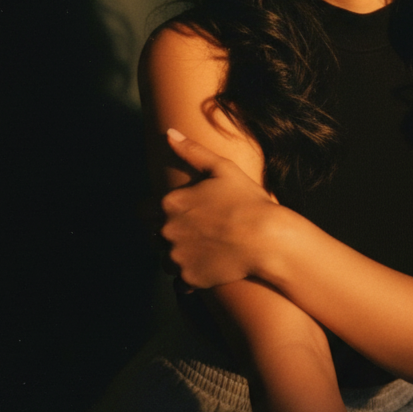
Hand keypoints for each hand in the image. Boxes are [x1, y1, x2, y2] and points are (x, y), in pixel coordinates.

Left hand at [160, 129, 278, 288]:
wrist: (267, 239)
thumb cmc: (247, 199)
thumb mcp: (222, 168)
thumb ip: (192, 151)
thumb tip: (169, 132)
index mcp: (170, 202)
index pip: (146, 210)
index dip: (162, 210)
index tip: (183, 212)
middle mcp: (166, 230)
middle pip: (156, 235)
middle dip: (171, 232)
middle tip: (199, 230)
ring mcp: (176, 256)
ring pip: (166, 258)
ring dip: (178, 254)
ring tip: (205, 248)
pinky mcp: (188, 278)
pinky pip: (180, 279)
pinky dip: (191, 273)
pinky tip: (210, 264)